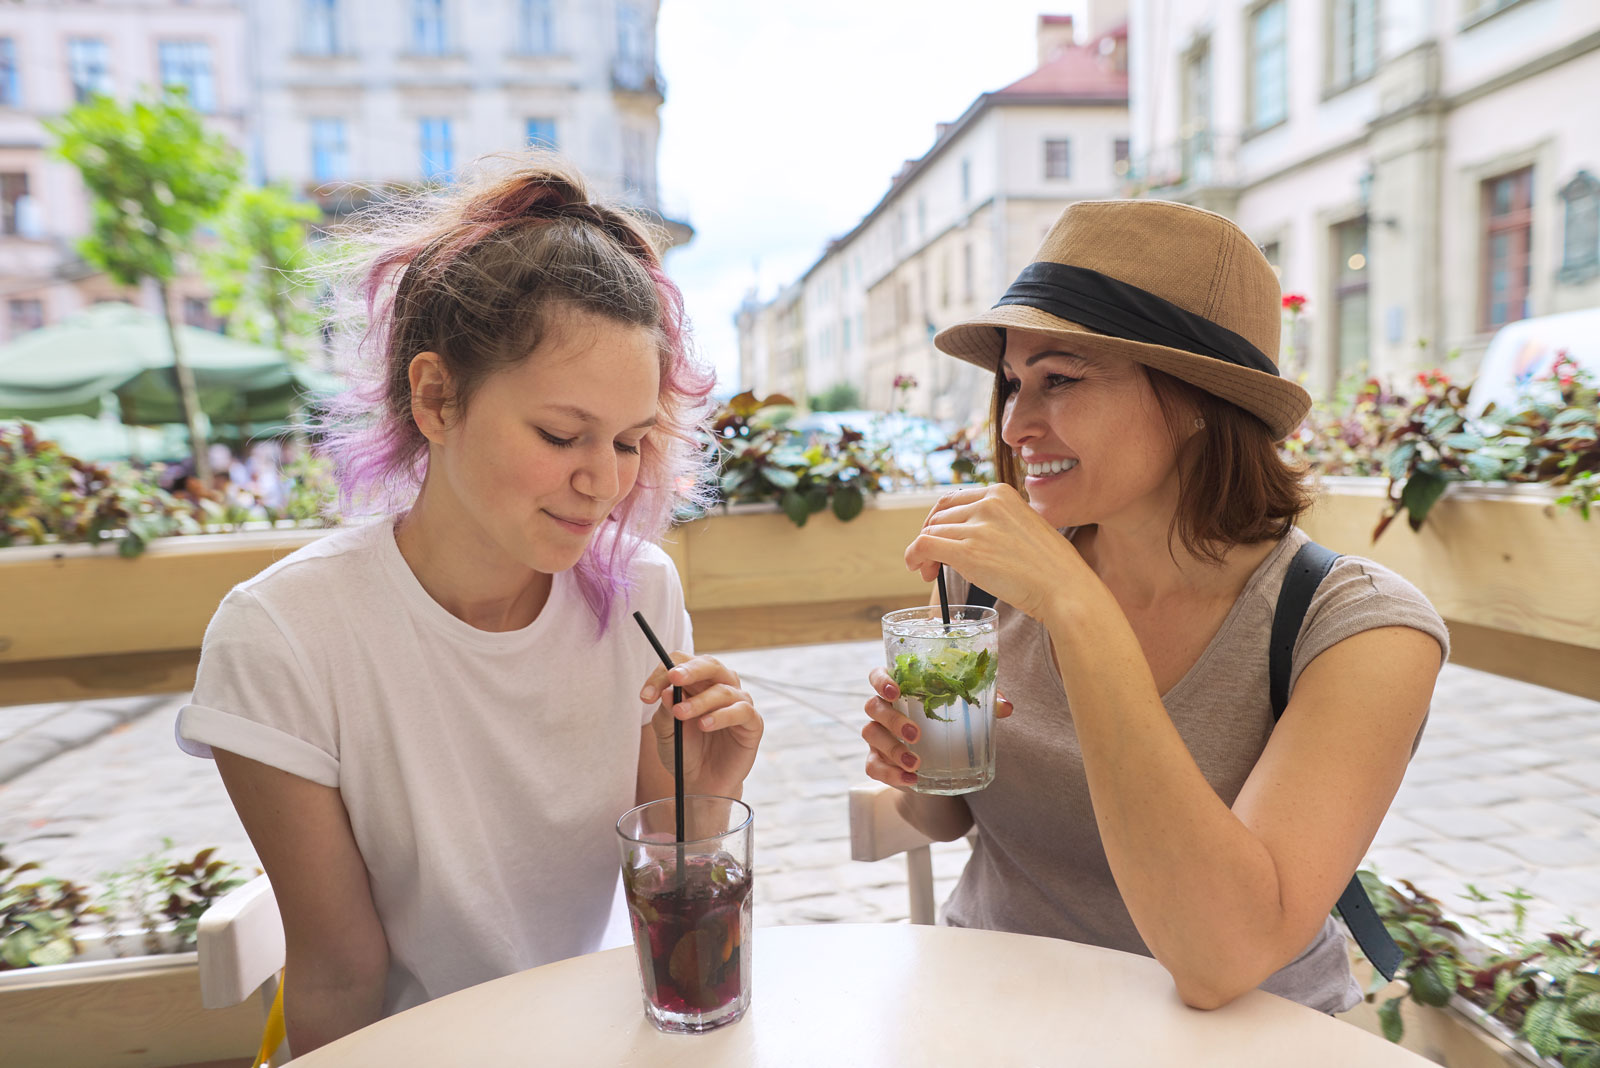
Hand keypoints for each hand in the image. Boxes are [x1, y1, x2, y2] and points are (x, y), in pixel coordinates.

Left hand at [640, 655, 762, 795]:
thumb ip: (665, 713)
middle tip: (674, 678)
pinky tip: (705, 725)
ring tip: (681, 713)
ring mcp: (738, 703)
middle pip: (709, 665)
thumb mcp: (666, 734)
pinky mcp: (752, 722)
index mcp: (696, 684)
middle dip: (690, 670)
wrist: (701, 784)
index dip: (663, 674)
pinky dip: (722, 716)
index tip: (646, 696)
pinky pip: (742, 710)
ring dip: (700, 701)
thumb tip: (667, 691)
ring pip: (723, 690)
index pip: (682, 663)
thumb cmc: (684, 752)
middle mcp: (719, 687)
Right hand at [861, 666, 1012, 789]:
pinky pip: (873, 767)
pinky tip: (910, 780)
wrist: (939, 773)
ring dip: (893, 748)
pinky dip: (890, 774)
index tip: (895, 690)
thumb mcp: (966, 717)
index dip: (881, 680)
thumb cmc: (948, 731)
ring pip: (871, 734)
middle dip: (893, 719)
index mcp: (900, 692)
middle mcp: (883, 712)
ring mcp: (877, 738)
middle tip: (916, 734)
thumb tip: (1007, 707)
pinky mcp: (877, 763)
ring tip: (916, 763)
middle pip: (874, 706)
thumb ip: (984, 706)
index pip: (878, 677)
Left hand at [903, 483, 1087, 623]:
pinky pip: (924, 546)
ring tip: (929, 573)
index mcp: (1000, 492)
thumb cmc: (1050, 566)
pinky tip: (918, 570)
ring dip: (923, 553)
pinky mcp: (968, 552)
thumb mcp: (1023, 526)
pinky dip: (913, 556)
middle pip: (939, 517)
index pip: (953, 499)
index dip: (939, 521)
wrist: (1065, 587)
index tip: (941, 539)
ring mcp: (977, 526)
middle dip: (930, 538)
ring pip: (930, 532)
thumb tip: (967, 533)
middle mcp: (987, 502)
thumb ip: (996, 522)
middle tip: (932, 563)